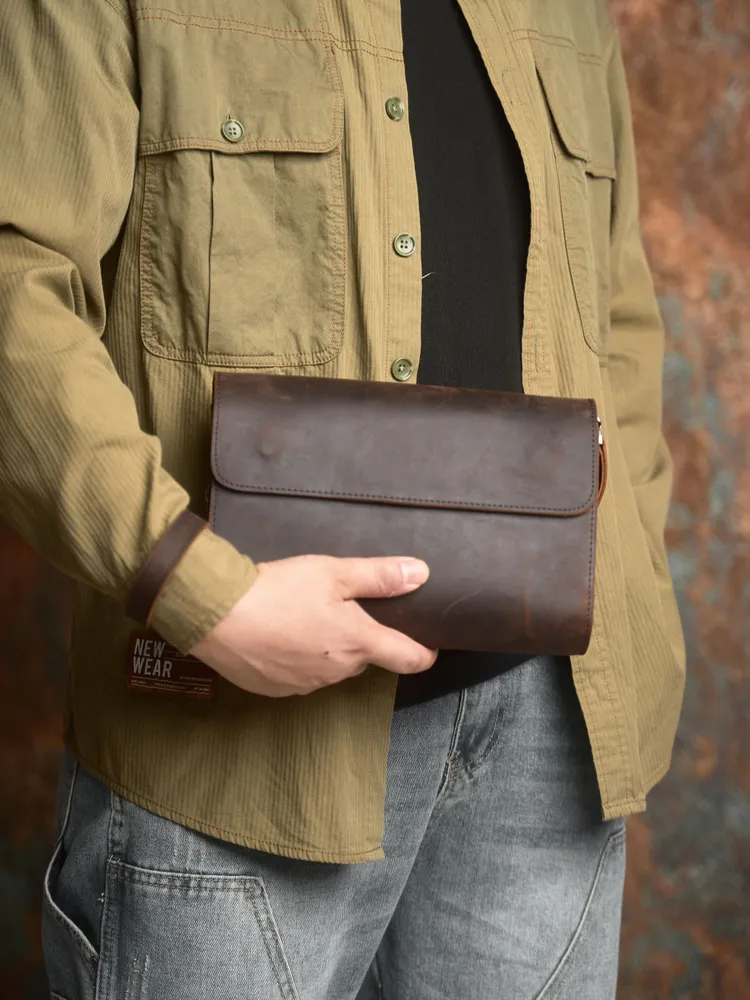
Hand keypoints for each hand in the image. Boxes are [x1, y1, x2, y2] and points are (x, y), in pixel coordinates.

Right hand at [188, 554, 436, 696]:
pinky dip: (298, 658)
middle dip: (361, 638)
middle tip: (343, 609)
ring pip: (332, 667)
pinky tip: (279, 636)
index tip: (430, 645)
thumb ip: (379, 576)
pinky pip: (301, 675)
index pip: (408, 659)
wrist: (217, 616)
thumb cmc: (279, 590)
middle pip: (364, 658)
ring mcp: (307, 685)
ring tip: (304, 618)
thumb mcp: (333, 573)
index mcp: (358, 643)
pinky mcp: (277, 690)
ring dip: (328, 648)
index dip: (424, 653)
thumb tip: (421, 574)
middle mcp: (338, 671)